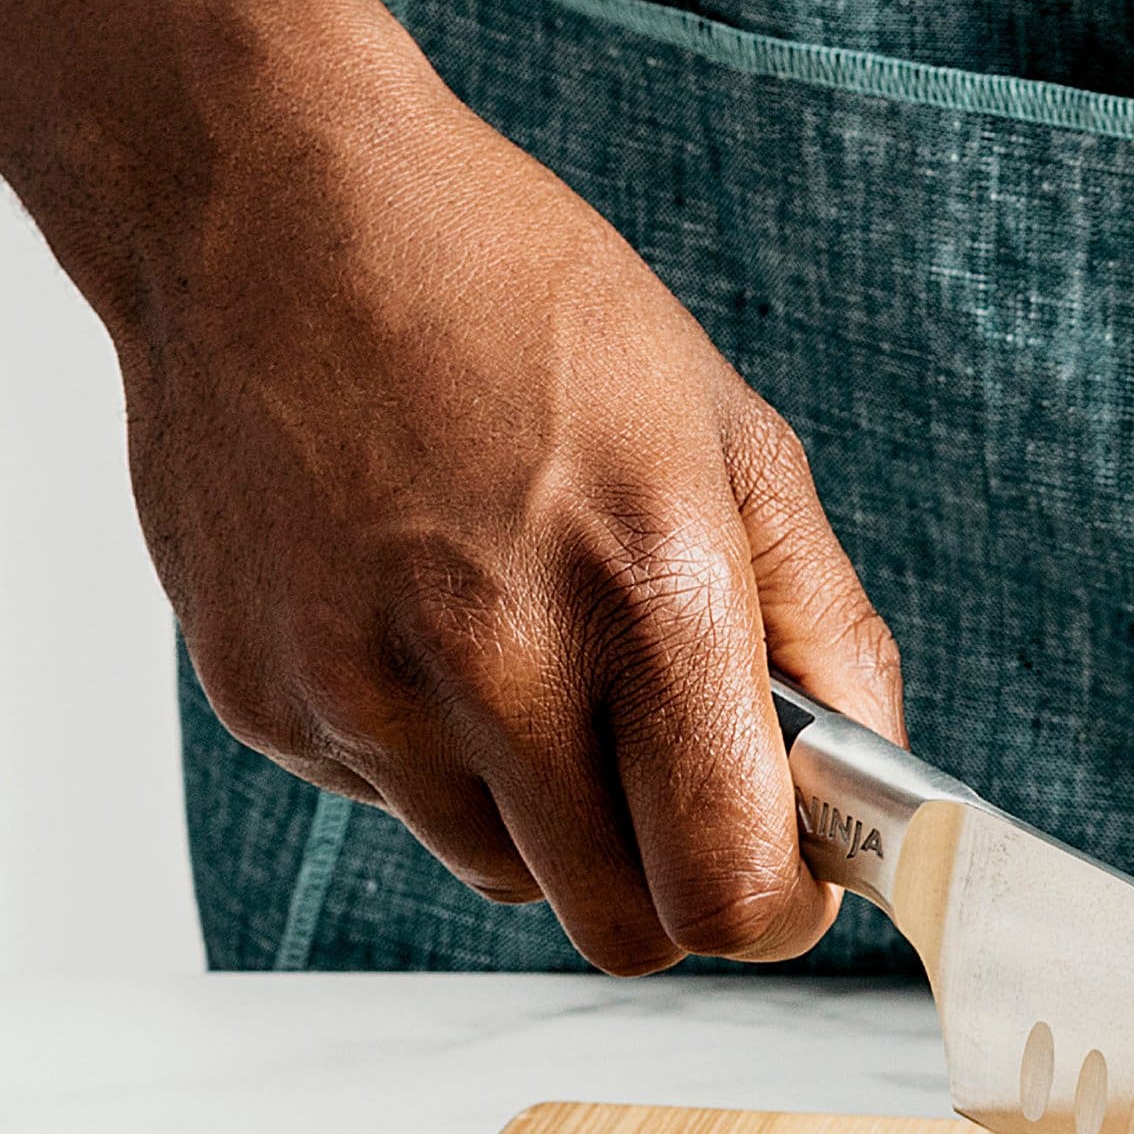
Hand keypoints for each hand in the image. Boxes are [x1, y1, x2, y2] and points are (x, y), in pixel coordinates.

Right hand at [121, 48, 905, 971]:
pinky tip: (423, 609)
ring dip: (547, 811)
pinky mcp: (265, 699)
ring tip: (532, 646)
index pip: (730, 893)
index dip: (780, 906)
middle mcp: (494, 665)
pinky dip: (435, 750)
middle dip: (673, 880)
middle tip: (677, 777)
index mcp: (645, 596)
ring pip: (506, 878)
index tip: (787, 864)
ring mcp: (362, 694)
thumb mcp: (732, 438)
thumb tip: (868, 784)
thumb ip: (825, 631)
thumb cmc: (514, 299)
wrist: (265, 202)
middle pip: (623, 931)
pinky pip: (396, 805)